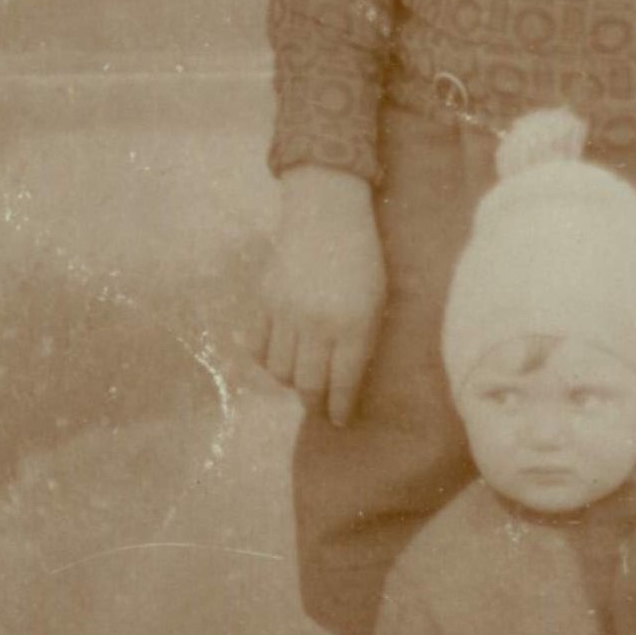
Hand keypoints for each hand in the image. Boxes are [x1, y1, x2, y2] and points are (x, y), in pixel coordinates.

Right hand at [251, 165, 386, 424]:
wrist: (326, 213)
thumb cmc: (362, 259)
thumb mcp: (377, 301)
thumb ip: (362, 341)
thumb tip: (343, 383)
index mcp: (354, 324)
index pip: (343, 383)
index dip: (341, 408)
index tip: (341, 421)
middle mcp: (318, 323)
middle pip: (308, 385)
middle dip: (315, 405)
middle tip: (319, 410)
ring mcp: (287, 312)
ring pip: (280, 371)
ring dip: (291, 384)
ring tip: (301, 382)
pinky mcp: (264, 301)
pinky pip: (258, 348)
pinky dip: (268, 361)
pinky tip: (281, 359)